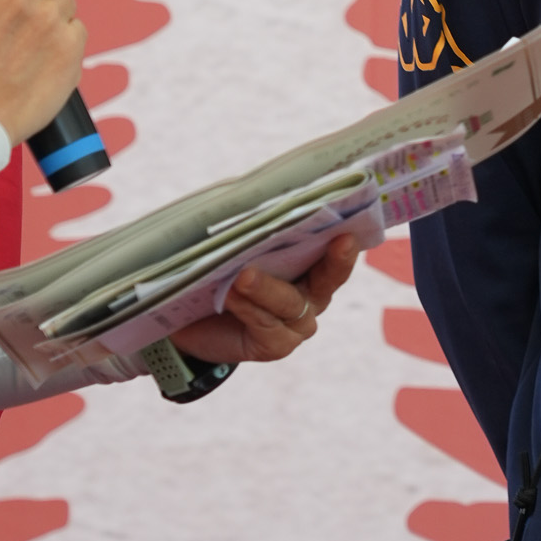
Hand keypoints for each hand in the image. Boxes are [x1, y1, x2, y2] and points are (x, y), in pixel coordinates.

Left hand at [171, 232, 359, 368]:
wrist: (191, 322)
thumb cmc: (219, 272)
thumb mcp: (235, 242)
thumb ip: (251, 224)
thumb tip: (253, 194)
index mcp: (312, 262)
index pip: (336, 247)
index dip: (346, 239)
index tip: (350, 229)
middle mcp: (313, 293)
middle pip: (329, 276)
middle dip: (336, 260)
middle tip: (340, 241)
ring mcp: (298, 323)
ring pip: (290, 302)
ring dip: (266, 287)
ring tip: (243, 275)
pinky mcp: (277, 345)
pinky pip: (267, 325)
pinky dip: (247, 307)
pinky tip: (230, 295)